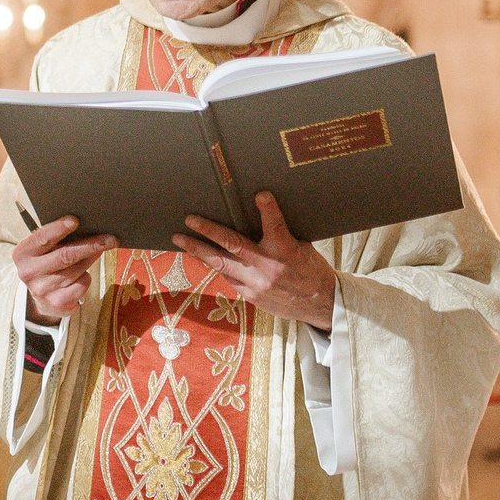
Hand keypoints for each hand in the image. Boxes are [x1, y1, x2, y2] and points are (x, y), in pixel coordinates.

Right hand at [14, 215, 114, 323]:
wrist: (42, 298)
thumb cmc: (47, 263)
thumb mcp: (42, 250)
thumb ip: (55, 238)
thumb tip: (86, 226)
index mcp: (22, 254)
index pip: (42, 238)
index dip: (59, 228)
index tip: (75, 220)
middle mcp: (29, 272)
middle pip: (65, 255)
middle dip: (90, 245)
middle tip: (110, 238)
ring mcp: (43, 290)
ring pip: (77, 269)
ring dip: (92, 258)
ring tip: (100, 249)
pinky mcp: (58, 303)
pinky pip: (82, 284)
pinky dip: (86, 277)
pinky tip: (81, 275)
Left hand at [174, 193, 336, 329]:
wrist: (319, 305)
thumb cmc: (310, 269)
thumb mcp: (302, 247)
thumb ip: (280, 233)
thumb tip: (261, 212)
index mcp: (286, 251)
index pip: (276, 225)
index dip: (268, 210)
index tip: (260, 194)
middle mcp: (267, 267)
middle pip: (233, 245)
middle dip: (208, 231)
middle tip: (190, 219)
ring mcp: (256, 283)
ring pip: (221, 264)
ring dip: (198, 250)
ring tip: (180, 239)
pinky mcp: (250, 295)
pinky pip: (227, 277)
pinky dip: (213, 265)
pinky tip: (199, 256)